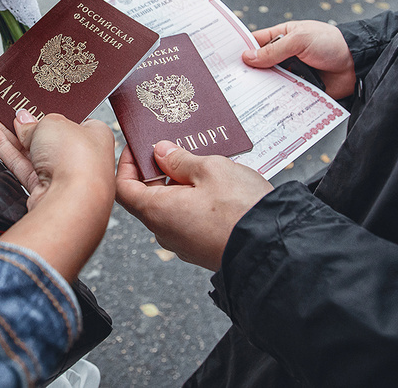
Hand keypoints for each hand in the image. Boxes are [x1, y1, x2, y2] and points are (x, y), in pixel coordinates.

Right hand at [0, 109, 115, 281]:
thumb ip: (34, 122)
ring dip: (5, 134)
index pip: (69, 120)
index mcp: (95, 136)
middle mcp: (82, 158)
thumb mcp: (53, 123)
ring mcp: (62, 176)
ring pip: (29, 151)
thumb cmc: (78, 161)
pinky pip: (21, 165)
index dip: (47, 111)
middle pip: (46, 136)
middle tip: (0, 109)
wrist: (72, 202)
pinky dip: (5, 149)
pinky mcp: (44, 191)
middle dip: (20, 123)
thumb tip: (23, 122)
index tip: (28, 103)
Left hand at [115, 141, 272, 271]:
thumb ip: (181, 159)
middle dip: (158, 171)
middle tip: (175, 148)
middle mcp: (164, 232)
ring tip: (201, 165)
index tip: (138, 147)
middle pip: (147, 197)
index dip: (127, 164)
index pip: (124, 188)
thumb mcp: (210, 169)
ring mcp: (183, 244)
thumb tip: (161, 152)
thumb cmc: (240, 208)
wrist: (274, 247)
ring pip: (170, 209)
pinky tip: (214, 188)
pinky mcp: (202, 249)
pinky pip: (188, 221)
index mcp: (157, 211)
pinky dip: (193, 202)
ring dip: (179, 186)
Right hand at [241, 20, 355, 98]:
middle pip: (259, 66)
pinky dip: (276, 100)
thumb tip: (247, 58)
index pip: (254, 43)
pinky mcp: (299, 90)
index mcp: (281, 37)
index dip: (240, 50)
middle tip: (230, 82)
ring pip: (269, 83)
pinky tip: (263, 106)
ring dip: (261, 88)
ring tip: (243, 97)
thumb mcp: (299, 40)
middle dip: (248, 73)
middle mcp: (284, 56)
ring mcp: (291, 73)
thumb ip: (273, 50)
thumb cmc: (331, 43)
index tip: (224, 60)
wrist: (357, 64)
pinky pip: (283, 96)